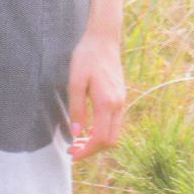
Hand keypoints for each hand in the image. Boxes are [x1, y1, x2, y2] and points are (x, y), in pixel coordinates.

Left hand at [66, 26, 126, 160]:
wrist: (103, 39)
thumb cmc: (86, 57)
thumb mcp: (75, 81)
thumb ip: (76, 108)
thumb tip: (76, 133)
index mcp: (107, 102)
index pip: (101, 138)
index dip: (87, 151)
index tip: (73, 154)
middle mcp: (118, 105)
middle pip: (110, 141)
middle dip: (92, 150)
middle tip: (73, 150)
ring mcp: (121, 101)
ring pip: (113, 133)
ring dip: (96, 142)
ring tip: (77, 141)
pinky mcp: (120, 97)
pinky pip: (114, 123)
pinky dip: (101, 131)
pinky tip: (87, 128)